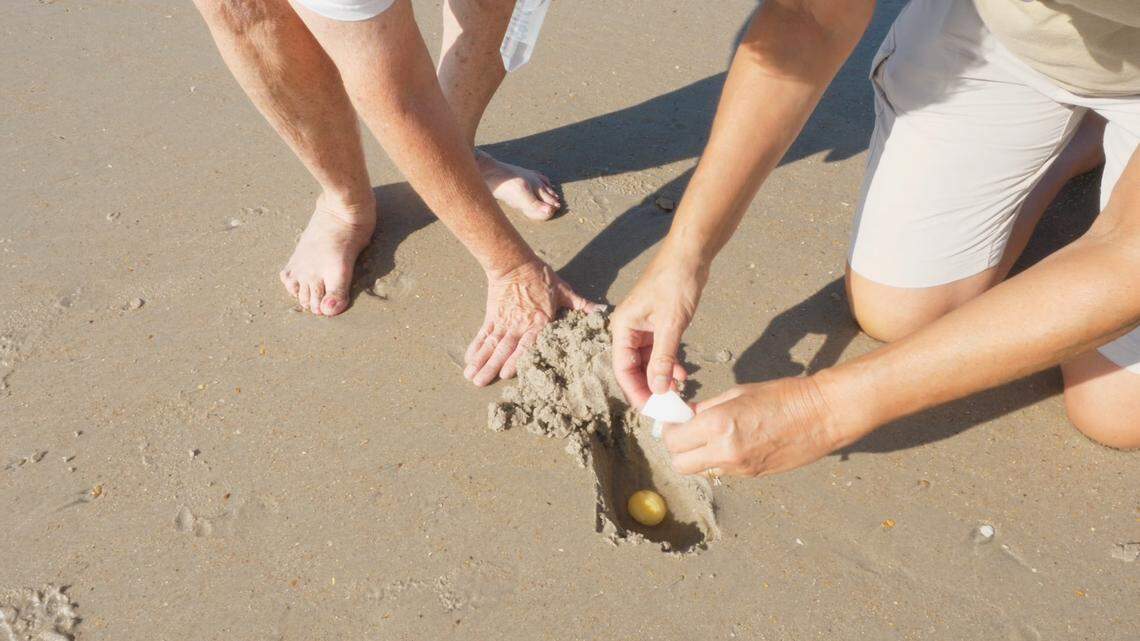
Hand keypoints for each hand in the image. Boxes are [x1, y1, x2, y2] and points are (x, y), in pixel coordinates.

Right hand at [464, 260, 598, 385]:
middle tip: (478, 383)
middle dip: (490, 367)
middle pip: (503, 350)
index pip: (526, 345)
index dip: (514, 360)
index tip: (504, 375)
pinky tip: (468, 359)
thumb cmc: (542, 277)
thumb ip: (582, 305)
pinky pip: (483, 334)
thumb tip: (603, 312)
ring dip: (480, 361)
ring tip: (470, 376)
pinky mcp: (492, 316)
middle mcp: (518, 325)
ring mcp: (503, 321)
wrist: (514, 263)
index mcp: (538, 322)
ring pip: (490, 345)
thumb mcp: (565, 291)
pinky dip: (475, 347)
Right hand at [610, 253, 707, 407]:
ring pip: (648, 363)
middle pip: (633, 369)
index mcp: (622, 327)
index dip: (636, 392)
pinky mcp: (657, 325)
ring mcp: (642, 328)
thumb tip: (659, 389)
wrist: (690, 255)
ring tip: (679, 390)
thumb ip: (663, 358)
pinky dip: (669, 364)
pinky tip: (682, 373)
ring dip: (661, 378)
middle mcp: (628, 329)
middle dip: (650, 388)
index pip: (623, 369)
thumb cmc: (676, 283)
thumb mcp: (671, 324)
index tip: (651, 410)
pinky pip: (659, 352)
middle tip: (668, 405)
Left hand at [661, 377, 851, 477]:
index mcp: (718, 425)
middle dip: (678, 449)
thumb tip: (686, 416)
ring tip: (712, 437)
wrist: (822, 415)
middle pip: (680, 464)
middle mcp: (725, 452)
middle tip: (687, 433)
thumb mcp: (738, 393)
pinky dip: (719, 460)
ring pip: (700, 470)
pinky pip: (723, 471)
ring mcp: (739, 468)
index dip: (670, 431)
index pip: (673, 440)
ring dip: (698, 457)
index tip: (676, 421)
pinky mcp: (753, 475)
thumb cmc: (783, 395)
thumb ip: (707, 408)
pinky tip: (734, 443)